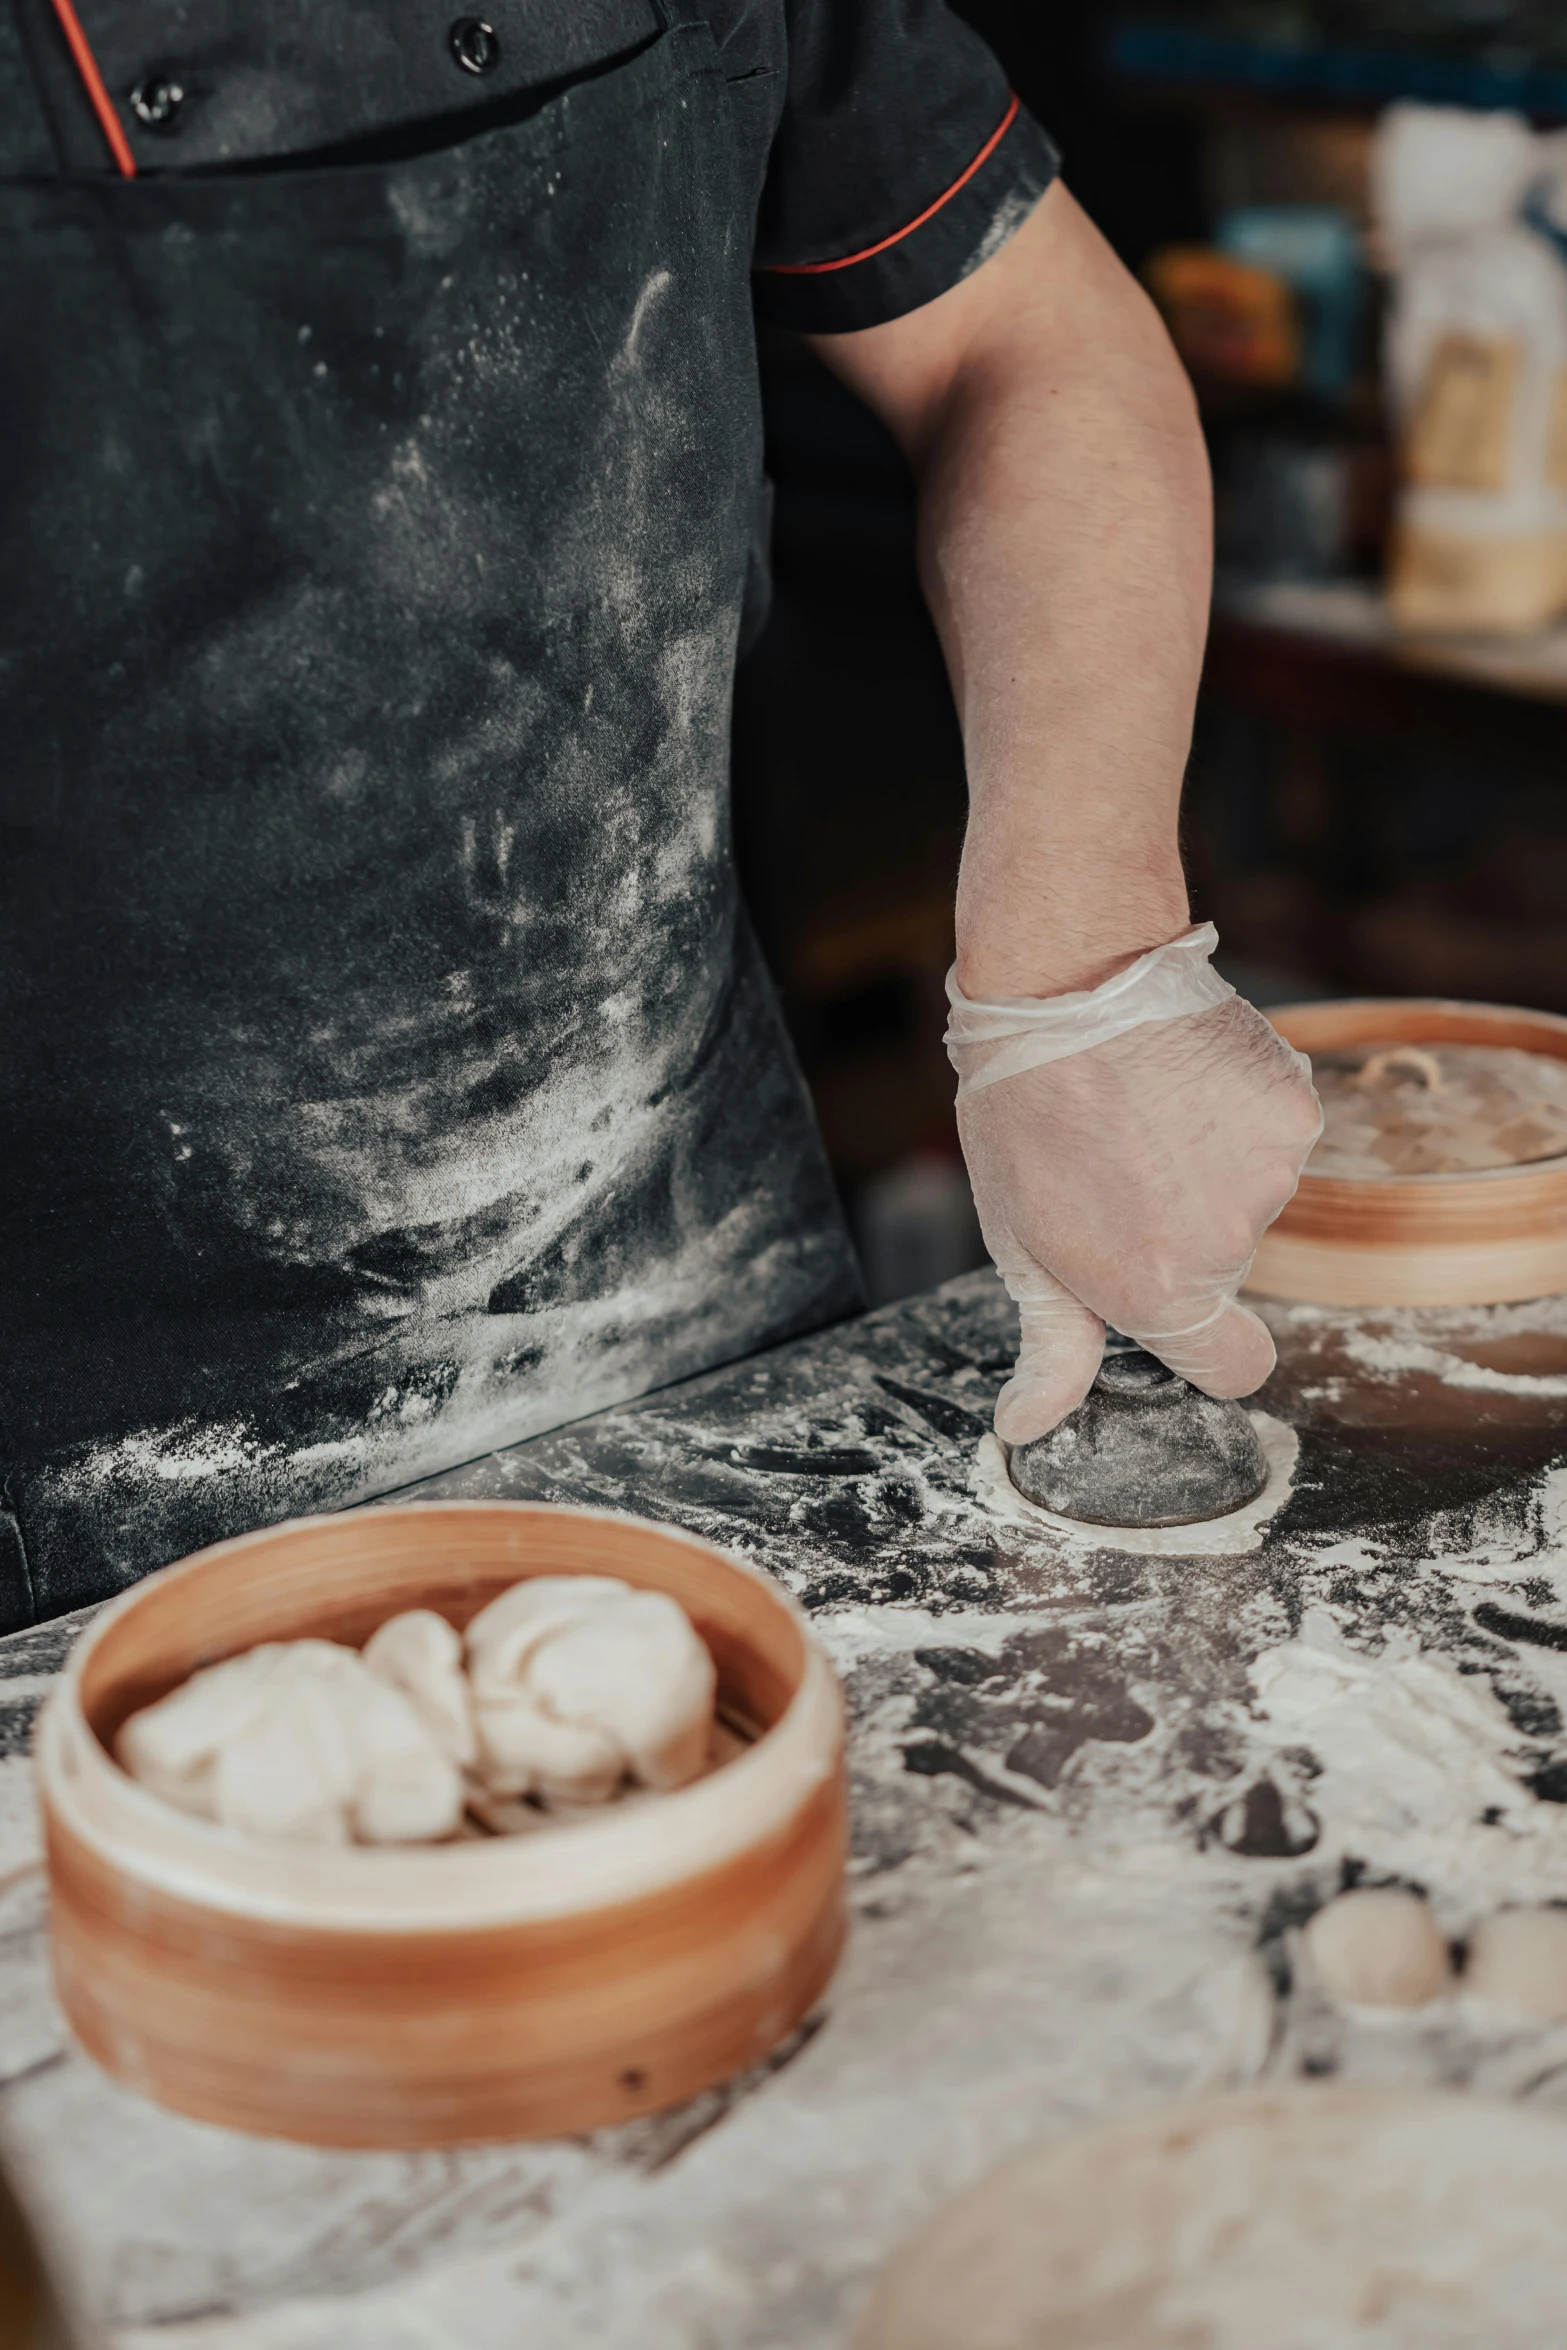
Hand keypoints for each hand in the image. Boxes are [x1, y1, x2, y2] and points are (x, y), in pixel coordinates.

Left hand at [958, 996, 1322, 1441]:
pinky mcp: (1295, 1106)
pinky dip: (1238, 1113)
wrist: (1065, 982)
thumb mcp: (1022, 1243)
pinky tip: (1181, 1081)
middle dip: (1182, 1235)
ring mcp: (1270, 1172)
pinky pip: (1277, 1134)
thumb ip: (1051, 1347)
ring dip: (1209, 1167)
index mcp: (1157, 1290)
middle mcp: (1227, 1242)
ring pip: (1252, 1197)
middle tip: (1116, 1170)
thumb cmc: (1023, 1114)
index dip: (1207, 1346)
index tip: (1179, 1310)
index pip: (1235, 1368)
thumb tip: (1026, 1427)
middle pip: (1230, 1271)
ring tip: (1141, 1116)